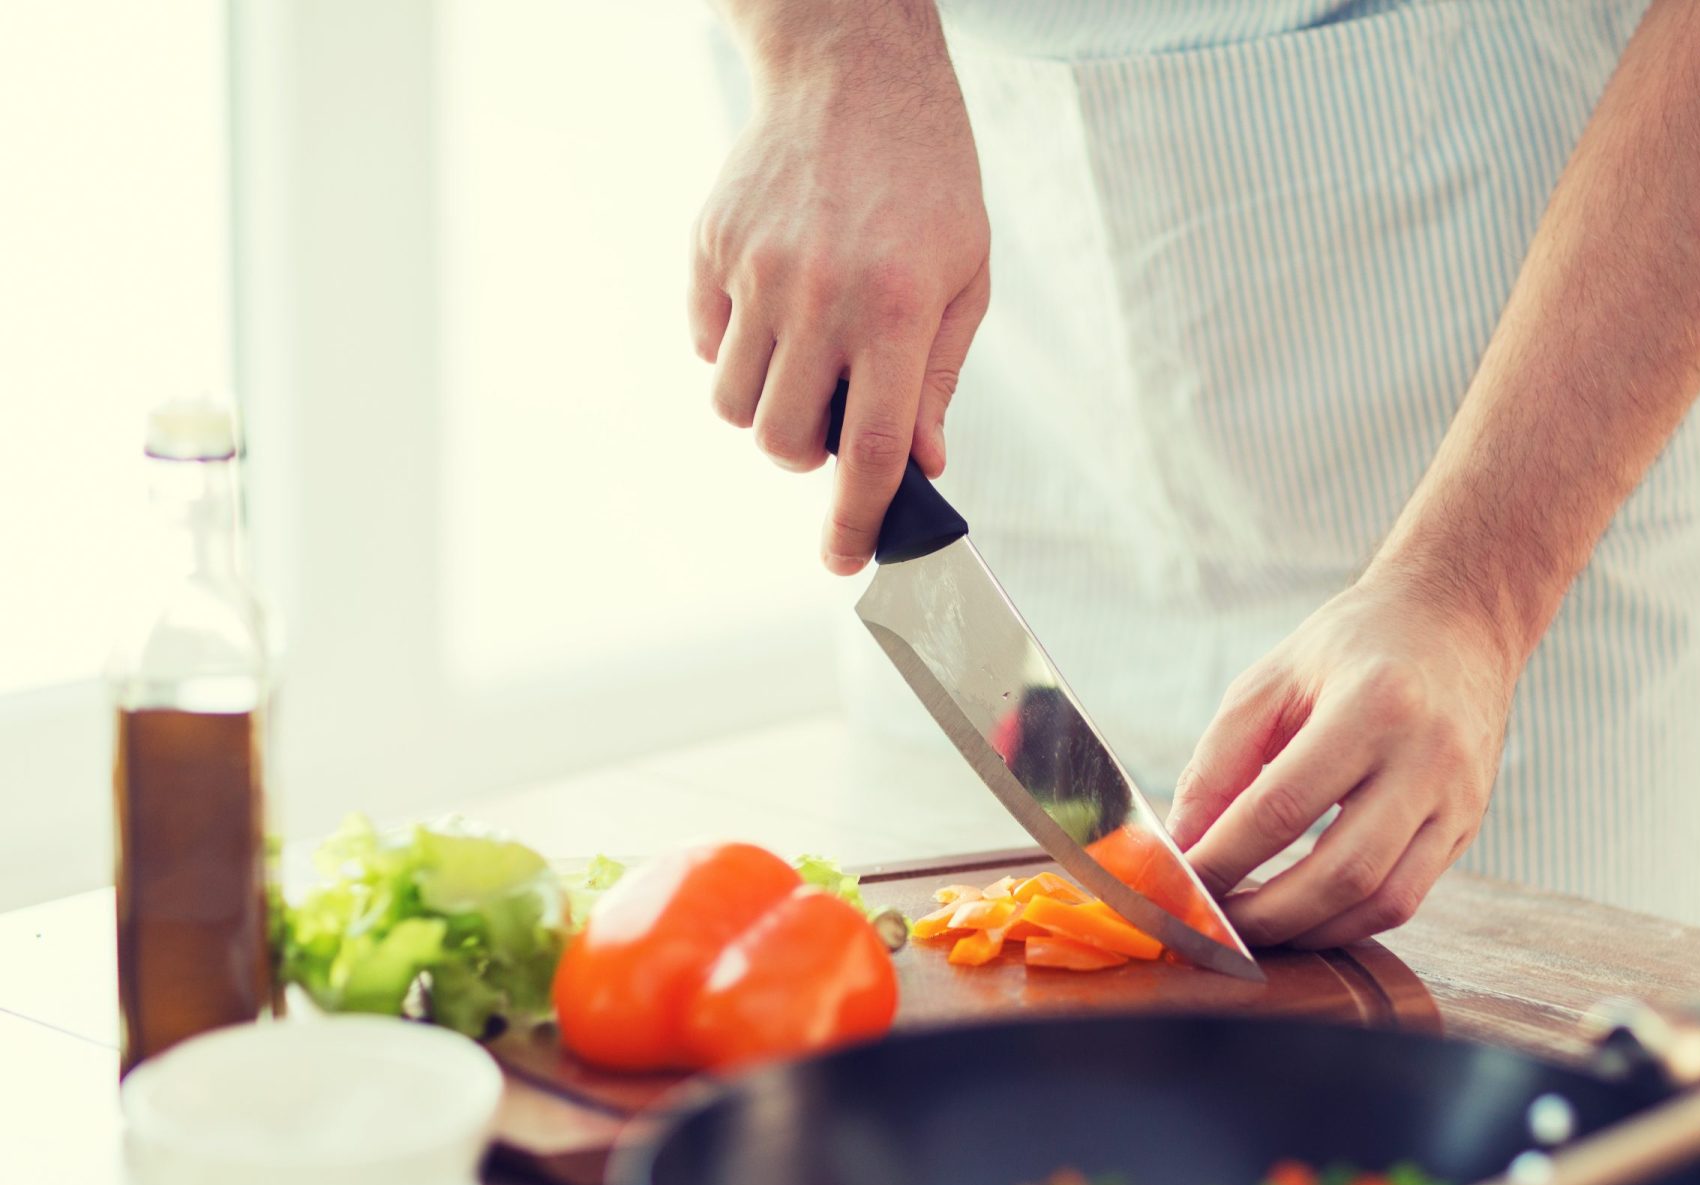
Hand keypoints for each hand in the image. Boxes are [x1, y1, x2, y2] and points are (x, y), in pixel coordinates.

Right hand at [690, 14, 989, 573]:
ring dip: (768, 408)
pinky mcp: (711, 247)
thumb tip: (920, 468)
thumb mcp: (964, 280)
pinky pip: (706, 343)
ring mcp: (756, 270)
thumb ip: (936, 380)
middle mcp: (820, 296)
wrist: (854, 77)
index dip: (855, 521)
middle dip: (808, 455)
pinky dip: (735, 351)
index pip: (868, 450)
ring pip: (734, 404)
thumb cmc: (928, 184)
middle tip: (835, 417)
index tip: (846, 562)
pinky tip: (775, 306)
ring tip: (805, 359)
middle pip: (784, 441)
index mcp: (895, 311)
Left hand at [1165, 574, 1520, 948]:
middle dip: (1264, 915)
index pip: (1282, 807)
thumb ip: (1220, 762)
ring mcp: (1458, 799)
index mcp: (1374, 705)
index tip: (1178, 886)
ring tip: (1251, 930)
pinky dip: (1346, 922)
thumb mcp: (1272, 681)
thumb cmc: (1353, 646)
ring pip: (1383, 902)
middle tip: (1211, 925)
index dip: (1223, 858)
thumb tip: (1183, 844)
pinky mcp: (1467, 827)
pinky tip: (1301, 914)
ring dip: (1307, 931)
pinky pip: (1406, 899)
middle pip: (1340, 872)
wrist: (1457, 622)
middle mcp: (1428, 757)